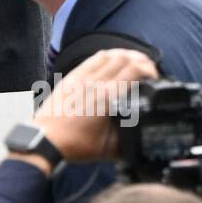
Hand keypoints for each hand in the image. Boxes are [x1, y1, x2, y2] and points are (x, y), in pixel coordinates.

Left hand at [31, 49, 157, 164]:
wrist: (46, 139)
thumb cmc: (74, 144)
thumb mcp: (109, 148)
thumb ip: (129, 141)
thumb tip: (144, 137)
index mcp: (106, 97)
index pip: (133, 70)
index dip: (149, 69)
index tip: (155, 76)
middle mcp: (94, 83)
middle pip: (123, 58)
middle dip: (141, 59)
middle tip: (149, 68)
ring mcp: (81, 78)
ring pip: (108, 55)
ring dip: (125, 54)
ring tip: (135, 61)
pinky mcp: (71, 77)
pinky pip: (92, 59)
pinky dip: (107, 55)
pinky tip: (113, 59)